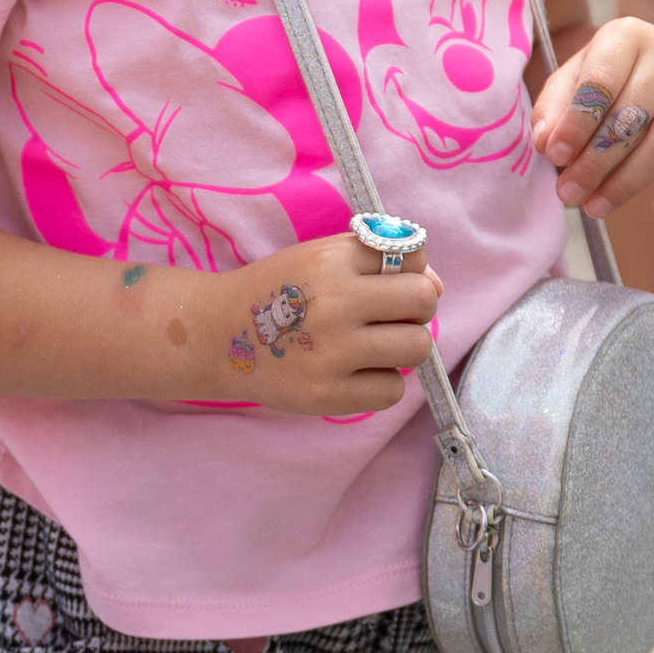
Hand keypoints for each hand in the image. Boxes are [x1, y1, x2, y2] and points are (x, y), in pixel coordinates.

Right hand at [208, 233, 444, 416]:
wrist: (218, 336)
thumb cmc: (279, 293)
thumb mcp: (319, 258)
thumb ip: (377, 260)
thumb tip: (435, 286)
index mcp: (332, 261)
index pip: (412, 256)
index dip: (408, 271)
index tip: (386, 284)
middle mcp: (333, 304)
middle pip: (423, 302)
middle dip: (414, 309)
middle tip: (386, 318)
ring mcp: (330, 354)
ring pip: (417, 348)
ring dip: (402, 348)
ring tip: (371, 347)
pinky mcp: (326, 396)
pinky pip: (393, 390)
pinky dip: (380, 383)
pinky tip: (353, 374)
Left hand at [535, 19, 653, 225]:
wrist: (650, 68)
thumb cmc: (603, 79)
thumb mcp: (569, 84)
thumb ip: (553, 110)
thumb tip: (547, 143)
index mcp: (627, 34)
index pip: (601, 82)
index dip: (576, 123)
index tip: (554, 156)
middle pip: (632, 117)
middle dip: (595, 162)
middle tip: (568, 194)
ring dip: (626, 182)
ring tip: (594, 207)